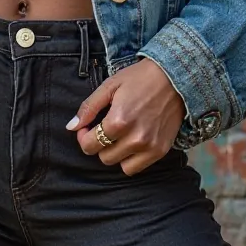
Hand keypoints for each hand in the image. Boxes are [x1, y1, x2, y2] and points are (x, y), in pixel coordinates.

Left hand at [66, 57, 185, 175]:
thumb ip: (89, 107)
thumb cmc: (139, 78)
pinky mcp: (161, 151)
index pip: (89, 145)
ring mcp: (149, 147)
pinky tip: (132, 141)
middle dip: (99, 144)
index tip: (87, 127)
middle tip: (104, 128)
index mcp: (118, 120)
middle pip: (103, 157)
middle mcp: (134, 138)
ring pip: (119, 165)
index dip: (83, 136)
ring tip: (119, 135)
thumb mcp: (110, 85)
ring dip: (115, 152)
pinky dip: (130, 159)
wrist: (174, 77)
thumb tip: (71, 127)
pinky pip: (137, 168)